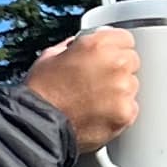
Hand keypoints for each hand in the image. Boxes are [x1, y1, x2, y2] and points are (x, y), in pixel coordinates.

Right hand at [25, 29, 140, 152]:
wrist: (35, 126)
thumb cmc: (39, 93)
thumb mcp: (50, 57)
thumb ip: (74, 47)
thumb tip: (79, 46)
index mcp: (98, 44)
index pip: (124, 40)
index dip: (112, 51)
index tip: (103, 61)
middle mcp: (116, 62)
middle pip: (131, 62)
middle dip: (116, 72)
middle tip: (94, 86)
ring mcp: (123, 88)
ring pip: (131, 87)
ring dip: (117, 93)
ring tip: (91, 104)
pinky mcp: (125, 112)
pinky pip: (129, 110)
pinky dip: (116, 114)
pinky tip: (96, 116)